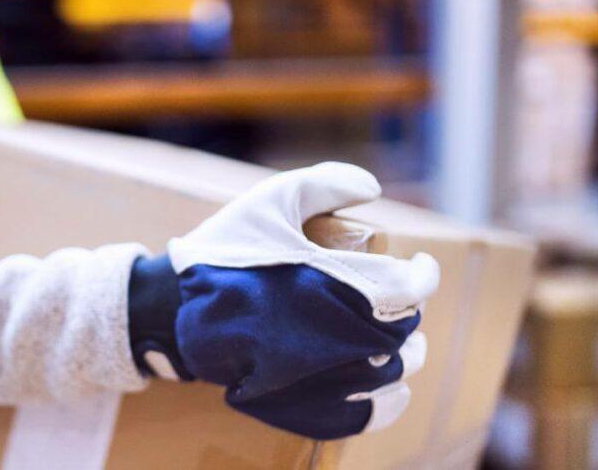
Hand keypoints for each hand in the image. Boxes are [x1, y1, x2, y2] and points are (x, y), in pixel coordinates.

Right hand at [167, 162, 438, 438]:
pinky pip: (364, 414)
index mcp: (336, 283)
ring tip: (396, 339)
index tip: (418, 266)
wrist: (175, 307)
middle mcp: (337, 335)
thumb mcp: (270, 200)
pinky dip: (386, 403)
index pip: (409, 287)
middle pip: (402, 330)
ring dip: (403, 353)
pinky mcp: (304, 404)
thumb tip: (375, 190)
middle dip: (409, 312)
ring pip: (390, 372)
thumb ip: (325, 183)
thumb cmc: (224, 251)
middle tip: (399, 298)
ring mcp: (322, 375)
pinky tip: (389, 388)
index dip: (423, 275)